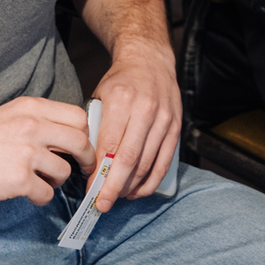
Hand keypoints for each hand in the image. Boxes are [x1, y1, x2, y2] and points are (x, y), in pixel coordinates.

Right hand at [0, 96, 91, 204]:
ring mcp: (26, 153)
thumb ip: (39, 120)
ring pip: (64, 171)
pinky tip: (28, 194)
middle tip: (83, 168)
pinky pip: (47, 192)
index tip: (81, 146)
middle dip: (86, 159)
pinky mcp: (19, 179)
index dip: (85, 134)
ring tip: (42, 181)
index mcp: (32, 108)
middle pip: (80, 142)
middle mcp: (33, 127)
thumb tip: (70, 134)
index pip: (78, 117)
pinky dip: (40, 197)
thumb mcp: (10, 115)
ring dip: (57, 180)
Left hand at [89, 38, 181, 210]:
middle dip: (114, 187)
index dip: (99, 173)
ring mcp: (164, 119)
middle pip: (129, 159)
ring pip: (147, 163)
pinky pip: (164, 160)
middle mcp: (146, 110)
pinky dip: (151, 180)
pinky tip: (138, 190)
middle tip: (102, 205)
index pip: (109, 145)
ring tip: (118, 197)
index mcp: (122, 100)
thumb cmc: (121, 80)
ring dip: (132, 186)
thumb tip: (89, 164)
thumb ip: (96, 127)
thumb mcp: (100, 97)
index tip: (89, 190)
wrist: (150, 60)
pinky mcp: (175, 126)